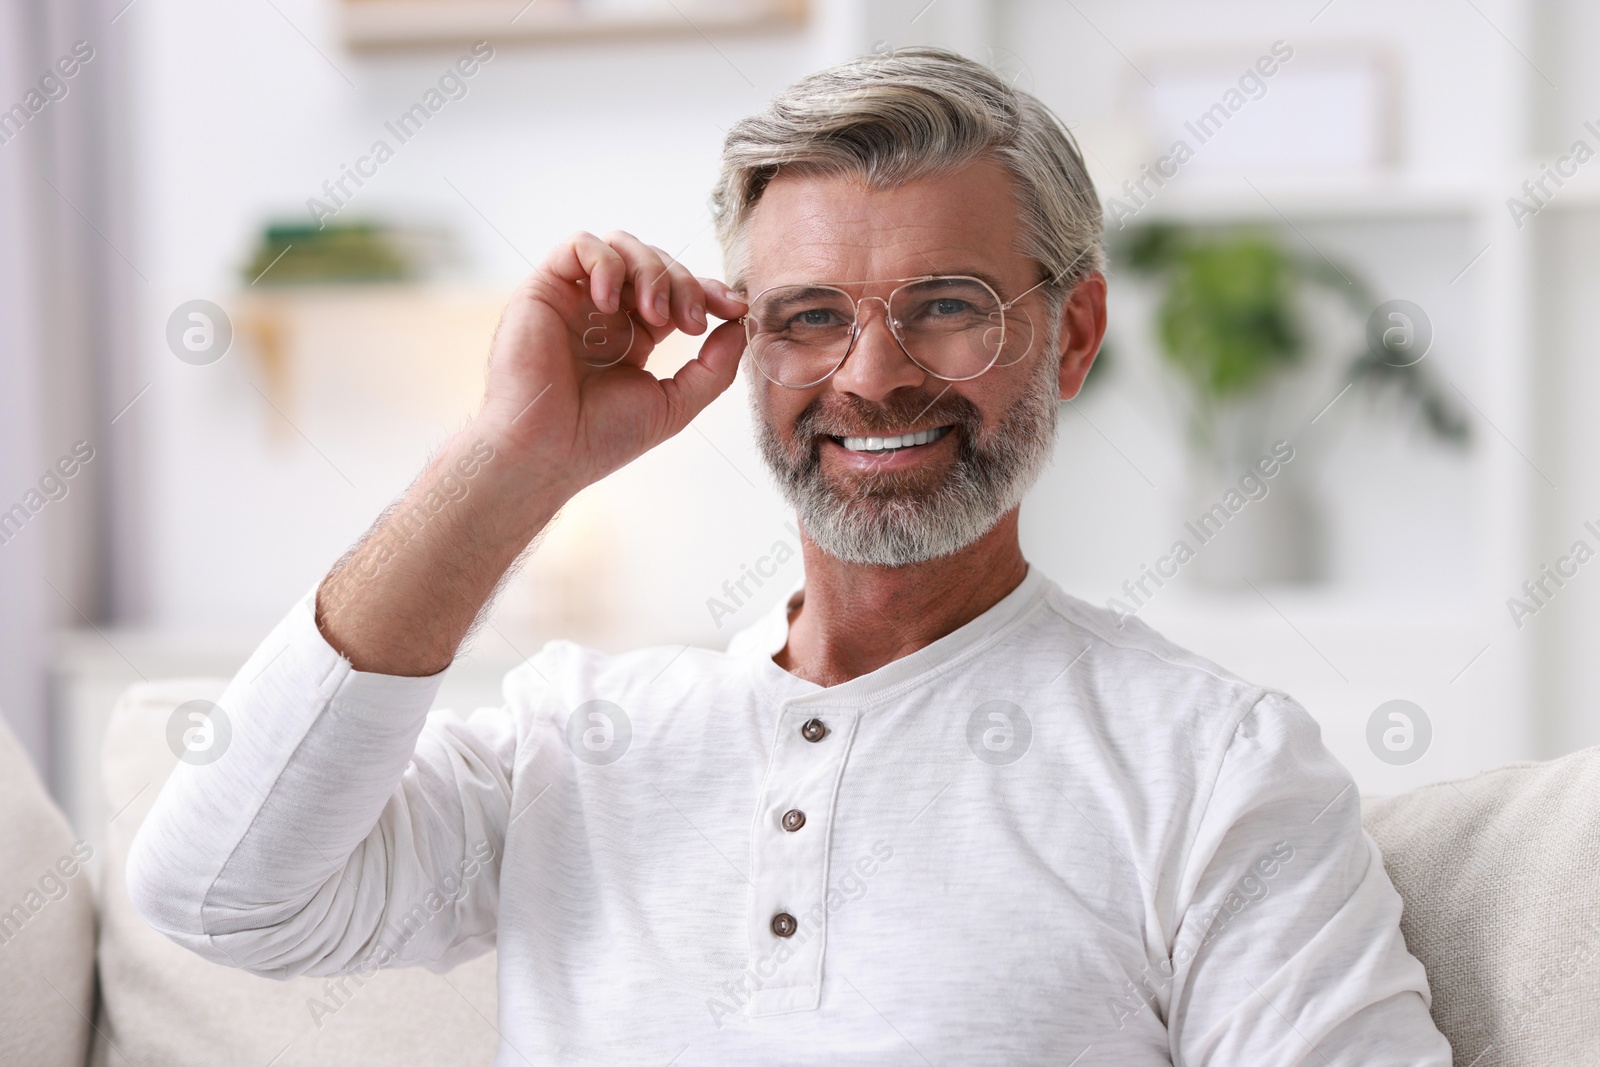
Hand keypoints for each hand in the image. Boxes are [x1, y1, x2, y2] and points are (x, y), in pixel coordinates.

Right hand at [475, 230, 747, 495]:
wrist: (546, 452)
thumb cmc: (600, 438)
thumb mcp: (675, 404)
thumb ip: (713, 367)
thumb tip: (740, 325)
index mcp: (633, 336)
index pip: (677, 292)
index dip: (709, 290)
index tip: (734, 308)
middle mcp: (604, 313)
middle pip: (656, 264)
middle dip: (684, 284)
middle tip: (690, 323)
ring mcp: (575, 298)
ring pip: (623, 246)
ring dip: (651, 272)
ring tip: (654, 315)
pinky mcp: (543, 289)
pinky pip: (579, 245)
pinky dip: (604, 262)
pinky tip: (609, 301)